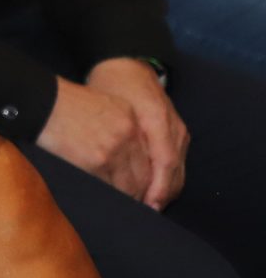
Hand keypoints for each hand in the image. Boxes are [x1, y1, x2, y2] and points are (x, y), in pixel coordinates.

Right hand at [38, 75, 153, 202]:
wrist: (39, 102)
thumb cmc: (63, 103)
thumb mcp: (101, 105)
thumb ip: (121, 128)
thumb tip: (130, 157)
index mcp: (131, 120)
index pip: (150, 158)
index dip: (147, 178)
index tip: (144, 190)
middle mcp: (128, 135)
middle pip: (143, 175)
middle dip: (139, 193)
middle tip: (133, 204)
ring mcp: (113, 150)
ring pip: (129, 186)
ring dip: (124, 198)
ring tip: (117, 205)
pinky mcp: (95, 163)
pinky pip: (108, 188)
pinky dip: (107, 196)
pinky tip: (101, 199)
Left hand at [86, 57, 186, 209]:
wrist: (127, 64)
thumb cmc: (108, 86)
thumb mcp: (102, 107)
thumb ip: (106, 138)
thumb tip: (99, 171)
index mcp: (154, 118)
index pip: (164, 162)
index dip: (157, 187)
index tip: (147, 206)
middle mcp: (171, 125)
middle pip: (174, 170)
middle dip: (161, 195)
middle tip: (144, 213)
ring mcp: (178, 128)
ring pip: (178, 169)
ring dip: (165, 190)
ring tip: (147, 207)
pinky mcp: (178, 131)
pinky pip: (177, 161)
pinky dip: (168, 178)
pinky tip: (154, 190)